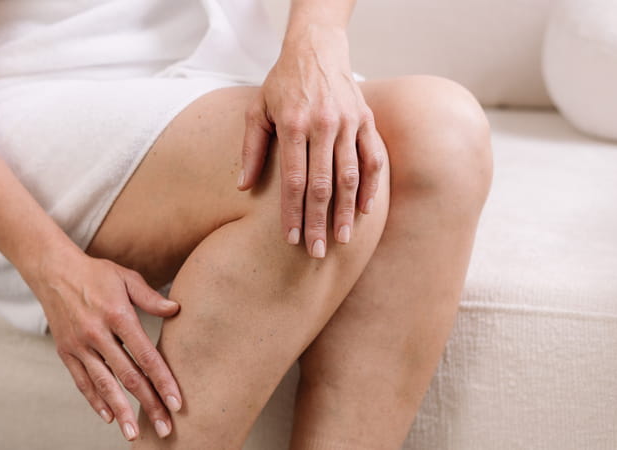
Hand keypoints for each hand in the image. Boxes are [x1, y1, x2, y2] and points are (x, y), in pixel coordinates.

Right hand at [26, 243, 181, 440]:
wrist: (53, 271)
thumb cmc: (96, 274)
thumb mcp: (126, 277)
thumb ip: (150, 297)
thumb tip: (176, 309)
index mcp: (117, 315)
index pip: (145, 355)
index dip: (163, 381)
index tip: (176, 403)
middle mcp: (97, 334)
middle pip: (128, 376)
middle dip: (149, 404)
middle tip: (165, 428)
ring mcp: (79, 345)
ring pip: (104, 385)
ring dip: (121, 412)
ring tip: (134, 434)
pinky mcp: (66, 352)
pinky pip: (83, 382)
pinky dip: (96, 400)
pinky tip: (109, 417)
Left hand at [238, 25, 385, 257]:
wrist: (316, 49)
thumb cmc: (282, 83)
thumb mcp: (257, 109)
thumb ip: (252, 148)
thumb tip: (243, 186)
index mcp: (294, 125)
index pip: (293, 180)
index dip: (292, 213)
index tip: (290, 239)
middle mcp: (323, 125)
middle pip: (322, 185)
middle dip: (318, 222)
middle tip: (315, 252)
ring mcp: (349, 123)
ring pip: (350, 176)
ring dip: (346, 212)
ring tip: (341, 240)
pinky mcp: (366, 120)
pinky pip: (373, 159)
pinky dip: (371, 186)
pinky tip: (365, 211)